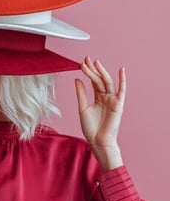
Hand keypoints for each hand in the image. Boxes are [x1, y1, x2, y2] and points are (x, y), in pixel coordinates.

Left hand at [75, 56, 125, 170]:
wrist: (97, 141)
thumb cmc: (91, 128)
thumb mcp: (82, 107)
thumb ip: (81, 93)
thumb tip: (77, 79)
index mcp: (97, 97)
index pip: (93, 81)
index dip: (88, 72)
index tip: (82, 63)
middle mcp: (106, 97)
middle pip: (99, 80)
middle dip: (93, 69)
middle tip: (86, 60)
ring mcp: (112, 100)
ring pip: (107, 83)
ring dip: (102, 72)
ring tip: (95, 62)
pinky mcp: (118, 105)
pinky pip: (122, 91)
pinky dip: (122, 80)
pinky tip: (121, 70)